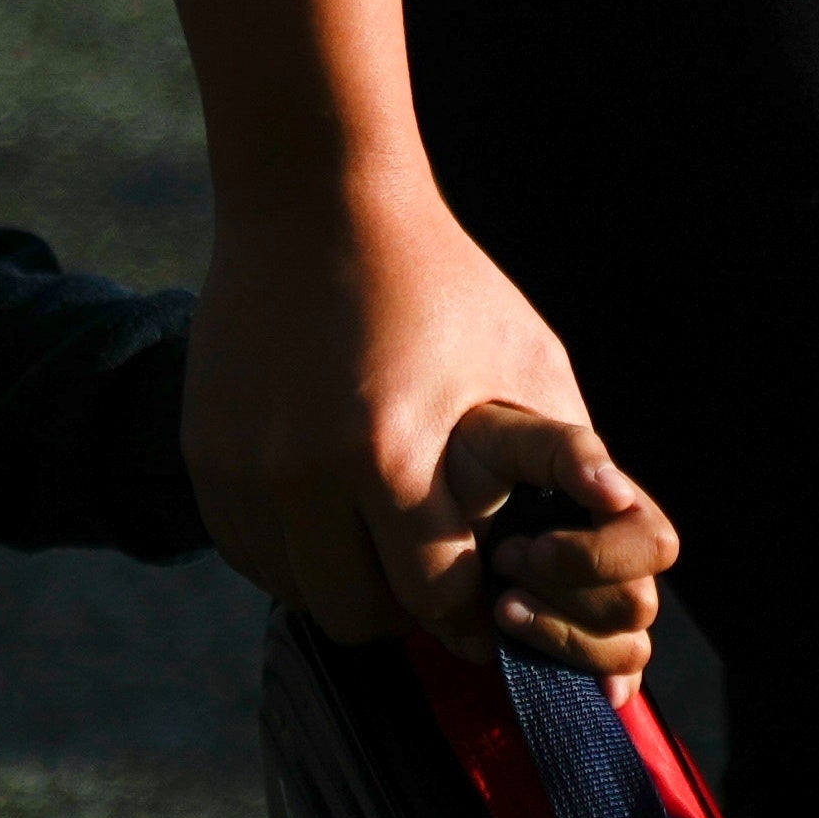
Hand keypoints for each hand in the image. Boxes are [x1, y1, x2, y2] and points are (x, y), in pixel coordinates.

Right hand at [182, 186, 658, 657]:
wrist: (316, 202)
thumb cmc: (442, 284)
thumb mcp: (526, 361)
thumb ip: (568, 461)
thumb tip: (614, 535)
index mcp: (390, 456)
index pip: (434, 601)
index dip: (468, 614)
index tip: (483, 604)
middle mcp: (302, 474)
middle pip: (357, 615)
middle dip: (402, 610)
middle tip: (425, 573)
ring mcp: (242, 468)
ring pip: (294, 590)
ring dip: (340, 579)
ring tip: (375, 536)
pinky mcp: (204, 455)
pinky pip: (246, 551)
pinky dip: (288, 549)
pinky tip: (325, 507)